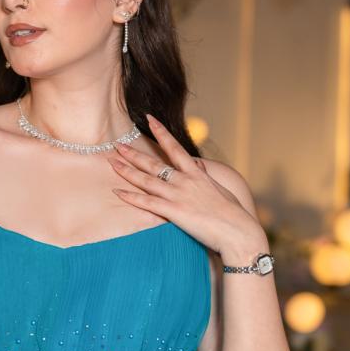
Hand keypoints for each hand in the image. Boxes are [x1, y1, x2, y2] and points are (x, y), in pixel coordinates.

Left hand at [107, 113, 260, 254]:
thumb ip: (206, 176)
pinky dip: (131, 197)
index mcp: (197, 173)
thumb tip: (199, 165)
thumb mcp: (221, 189)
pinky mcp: (174, 212)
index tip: (149, 119)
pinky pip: (147, 203)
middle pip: (153, 163)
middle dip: (133, 153)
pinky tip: (117, 192)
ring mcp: (178, 195)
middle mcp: (185, 180)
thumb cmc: (233, 214)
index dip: (160, 132)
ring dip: (127, 171)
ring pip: (146, 180)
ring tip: (112, 163)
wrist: (238, 231)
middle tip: (117, 145)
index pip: (175, 147)